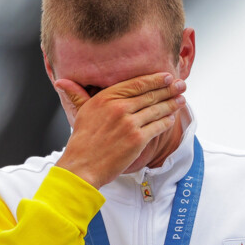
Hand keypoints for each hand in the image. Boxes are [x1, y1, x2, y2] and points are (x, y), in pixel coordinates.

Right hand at [53, 73, 186, 188]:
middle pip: (150, 94)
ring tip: (181, 100)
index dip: (155, 79)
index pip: (137, 83)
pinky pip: (158, 126)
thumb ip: (78, 95)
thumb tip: (62, 82)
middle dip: (169, 89)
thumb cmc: (82, 142)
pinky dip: (167, 122)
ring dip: (172, 104)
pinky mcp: (137, 139)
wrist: (82, 167)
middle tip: (181, 85)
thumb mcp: (81, 113)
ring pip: (157, 109)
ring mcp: (129, 123)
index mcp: (105, 98)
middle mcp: (118, 107)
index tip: (167, 77)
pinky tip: (171, 118)